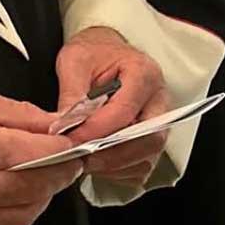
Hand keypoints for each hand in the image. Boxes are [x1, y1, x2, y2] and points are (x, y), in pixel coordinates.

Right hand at [0, 88, 85, 224]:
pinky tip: (17, 191)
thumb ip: (24, 115)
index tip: (78, 143)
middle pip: (41, 187)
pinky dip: (20, 209)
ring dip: (44, 194)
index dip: (68, 149)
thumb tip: (61, 127)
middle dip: (62, 172)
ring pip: (29, 212)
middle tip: (69, 160)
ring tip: (44, 174)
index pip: (44, 154)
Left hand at [55, 26, 168, 183]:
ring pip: (148, 156)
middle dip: (112, 154)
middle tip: (81, 157)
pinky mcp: (151, 139)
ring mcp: (159, 121)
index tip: (73, 138)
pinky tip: (97, 161)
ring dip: (114, 165)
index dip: (98, 129)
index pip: (126, 110)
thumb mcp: (75, 61)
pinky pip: (142, 166)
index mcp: (144, 72)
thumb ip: (72, 92)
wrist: (104, 53)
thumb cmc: (94, 54)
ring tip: (85, 160)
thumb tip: (64, 125)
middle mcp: (159, 98)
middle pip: (148, 139)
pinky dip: (119, 171)